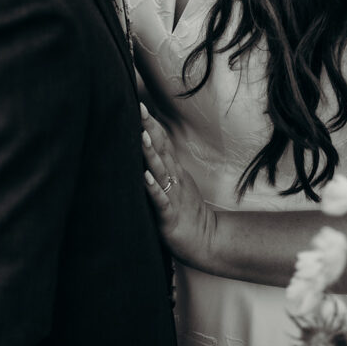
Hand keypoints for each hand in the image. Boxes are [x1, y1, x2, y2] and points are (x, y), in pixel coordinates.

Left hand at [140, 104, 216, 269]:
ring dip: (151, 153)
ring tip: (142, 135)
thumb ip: (165, 167)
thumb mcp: (177, 185)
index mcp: (175, 171)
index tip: (140, 104)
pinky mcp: (170, 217)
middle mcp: (175, 179)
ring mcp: (174, 196)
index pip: (163, 142)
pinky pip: (161, 201)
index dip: (152, 124)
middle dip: (150, 129)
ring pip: (161, 171)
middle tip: (139, 108)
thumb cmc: (188, 213)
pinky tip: (146, 177)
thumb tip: (149, 146)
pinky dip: (153, 188)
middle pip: (162, 150)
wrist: (207, 241)